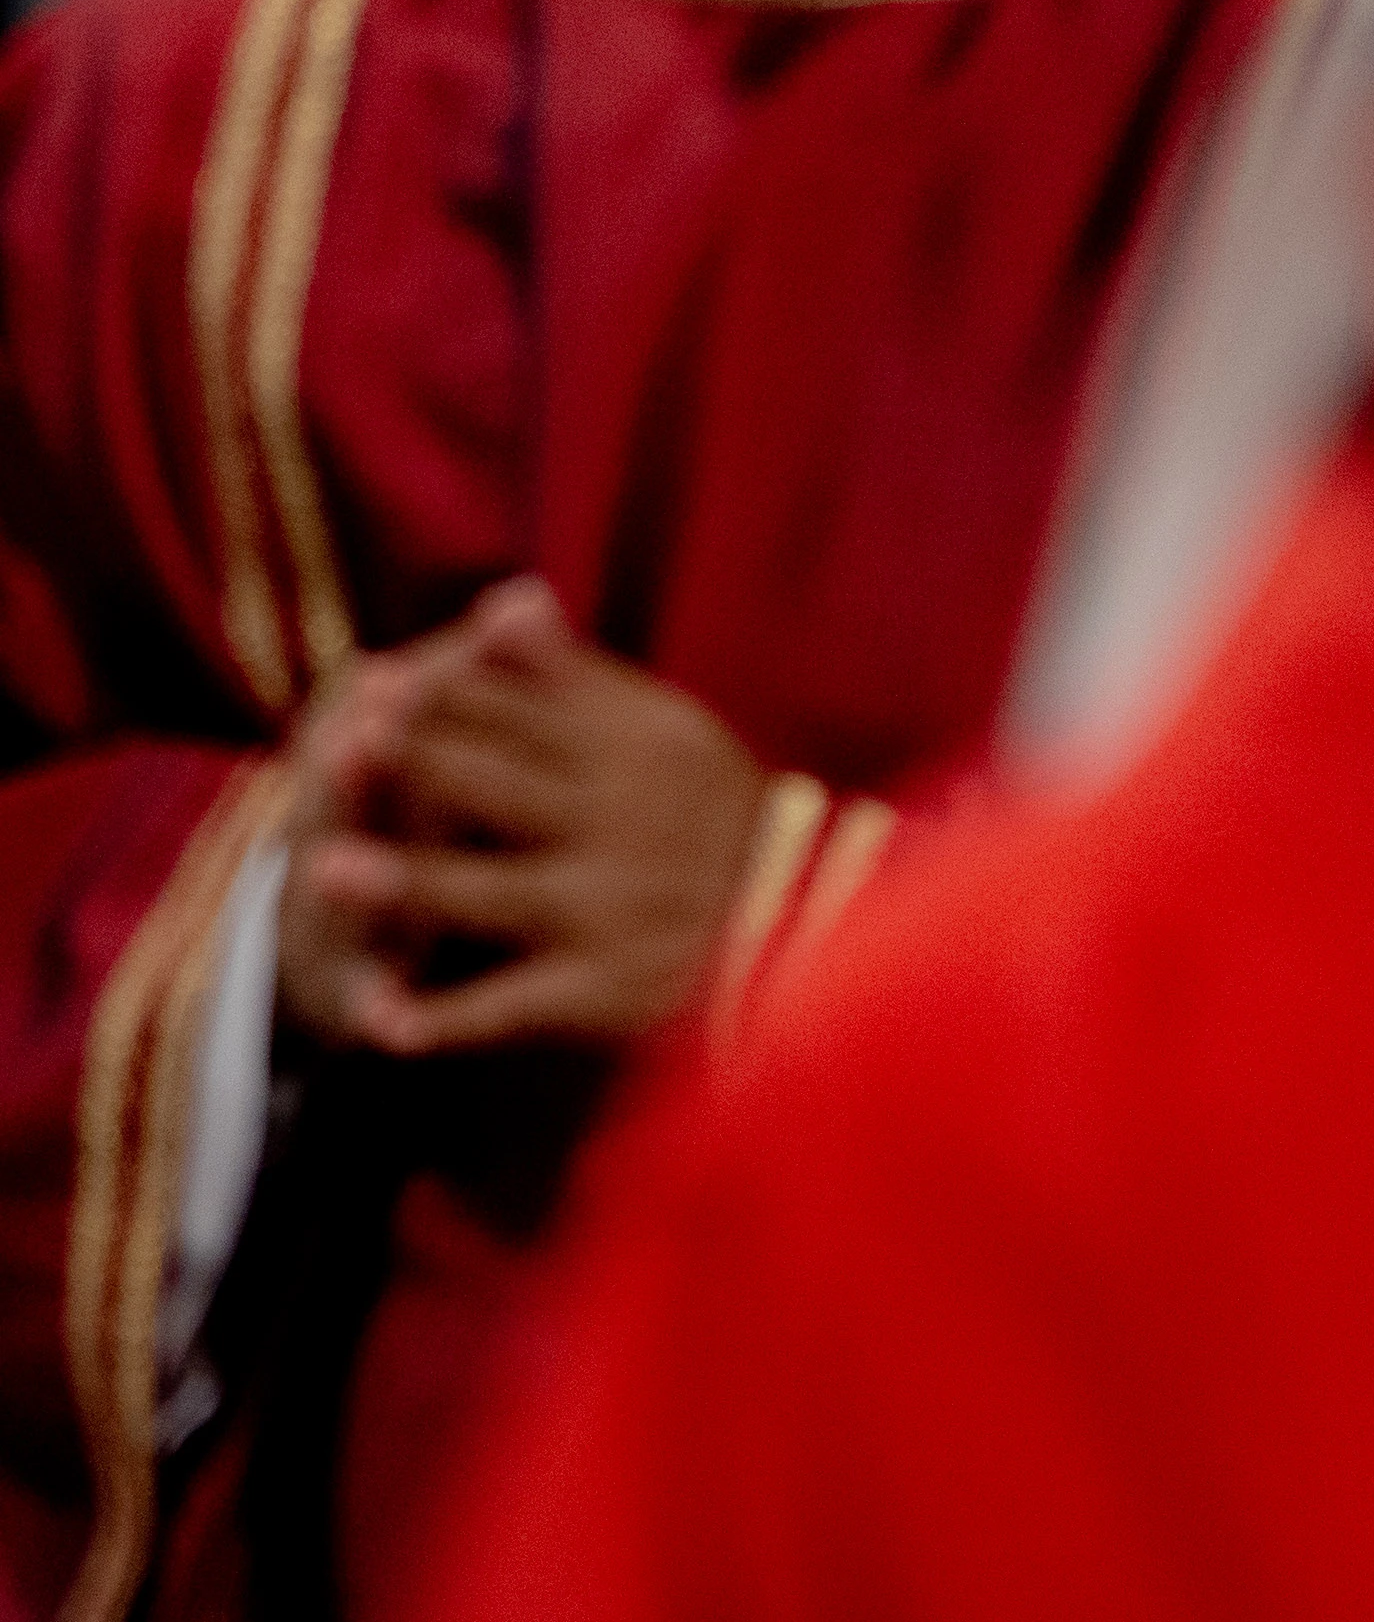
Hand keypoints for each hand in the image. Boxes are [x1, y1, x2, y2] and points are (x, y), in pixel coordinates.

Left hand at [274, 578, 771, 1055]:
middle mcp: (620, 828)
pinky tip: (383, 1025)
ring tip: (327, 871)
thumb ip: (573, 674)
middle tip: (336, 746)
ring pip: (499, 894)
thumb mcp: (660, 727)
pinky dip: (452, 1020)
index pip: (525, 718)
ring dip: (414, 884)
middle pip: (504, 791)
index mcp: (628, 755)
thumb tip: (504, 596)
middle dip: (423, 770)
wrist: (798, 923)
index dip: (446, 700)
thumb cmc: (709, 812)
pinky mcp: (605, 990)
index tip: (369, 682)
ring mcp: (610, 912)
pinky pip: (518, 1007)